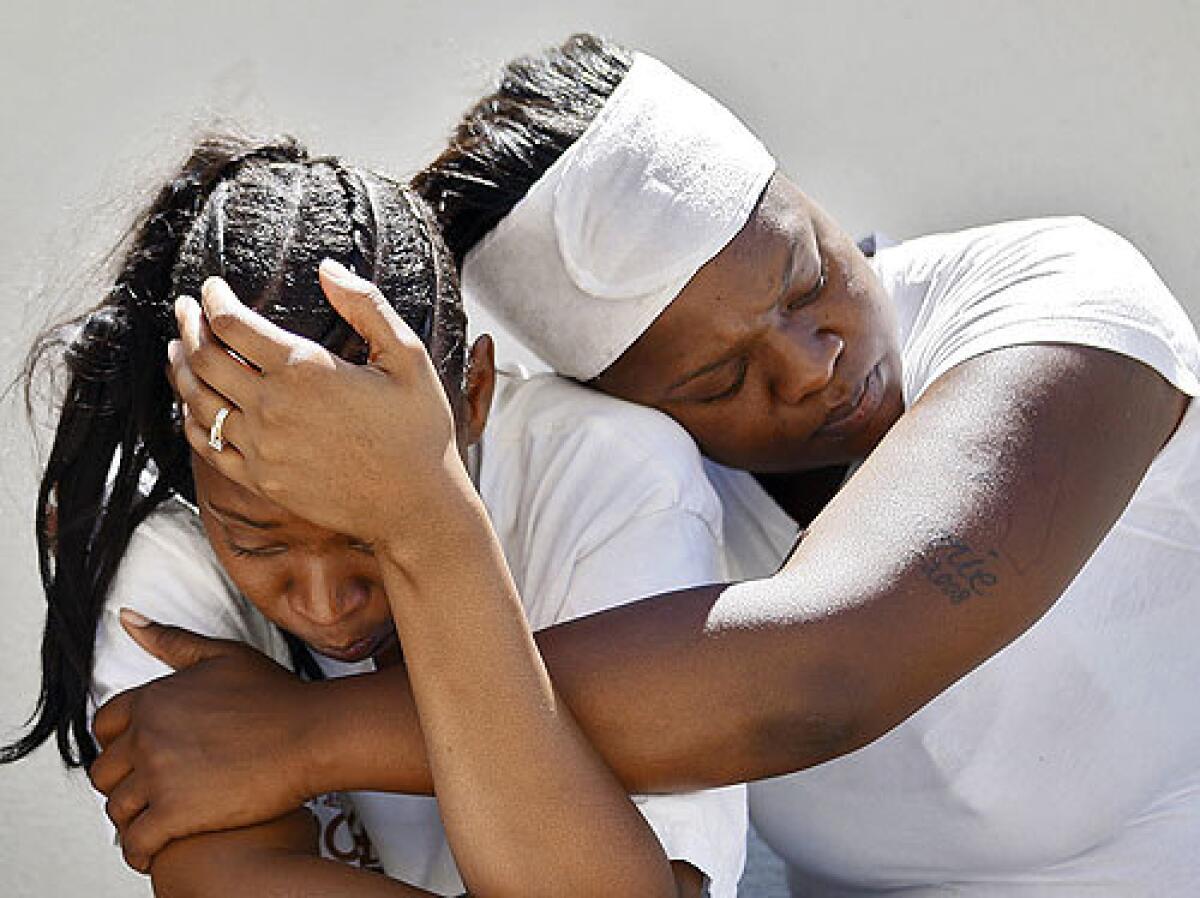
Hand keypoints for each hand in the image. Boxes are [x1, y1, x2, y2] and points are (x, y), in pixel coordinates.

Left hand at [90, 610, 316, 871]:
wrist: (313, 734)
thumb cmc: (277, 696)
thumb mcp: (223, 655)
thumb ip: (171, 640)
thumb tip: (128, 619)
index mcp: (154, 698)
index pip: (106, 727)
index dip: (122, 742)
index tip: (142, 753)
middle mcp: (148, 736)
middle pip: (106, 770)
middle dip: (125, 782)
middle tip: (152, 788)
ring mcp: (160, 776)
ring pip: (118, 808)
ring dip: (133, 817)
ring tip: (156, 819)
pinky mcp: (176, 814)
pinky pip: (136, 842)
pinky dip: (140, 851)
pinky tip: (156, 848)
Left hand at [169, 260, 470, 545]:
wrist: (415, 505)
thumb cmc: (420, 430)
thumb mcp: (408, 357)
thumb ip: (366, 306)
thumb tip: (327, 267)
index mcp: (305, 369)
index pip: (232, 323)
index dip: (214, 298)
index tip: (213, 287)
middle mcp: (272, 406)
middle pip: (203, 356)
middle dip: (188, 324)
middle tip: (186, 309)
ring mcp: (261, 447)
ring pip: (197, 399)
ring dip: (181, 367)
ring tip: (178, 349)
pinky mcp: (260, 480)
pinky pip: (207, 444)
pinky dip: (191, 418)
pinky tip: (194, 404)